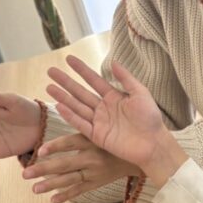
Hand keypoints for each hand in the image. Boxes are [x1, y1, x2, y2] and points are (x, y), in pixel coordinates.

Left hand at [23, 134, 138, 202]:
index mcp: (91, 140)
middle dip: (43, 169)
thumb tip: (61, 106)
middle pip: (64, 165)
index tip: (40, 151)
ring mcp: (94, 172)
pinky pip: (80, 190)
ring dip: (51, 185)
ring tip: (34, 189)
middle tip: (25, 174)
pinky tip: (53, 200)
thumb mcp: (100, 127)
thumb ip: (81, 123)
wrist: (137, 156)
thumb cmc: (113, 138)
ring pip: (69, 180)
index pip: (69, 143)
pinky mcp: (97, 182)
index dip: (54, 147)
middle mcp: (92, 157)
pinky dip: (67, 195)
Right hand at [46, 56, 187, 186]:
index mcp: (114, 97)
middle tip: (51, 71)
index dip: (81, 70)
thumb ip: (126, 78)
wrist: (154, 143)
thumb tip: (113, 62)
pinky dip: (70, 116)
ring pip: (77, 107)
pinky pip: (81, 124)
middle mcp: (103, 109)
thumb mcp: (140, 93)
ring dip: (63, 97)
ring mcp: (99, 122)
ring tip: (49, 87)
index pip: (93, 80)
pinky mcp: (97, 136)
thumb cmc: (151, 119)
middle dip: (66, 82)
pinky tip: (59, 106)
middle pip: (80, 92)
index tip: (69, 59)